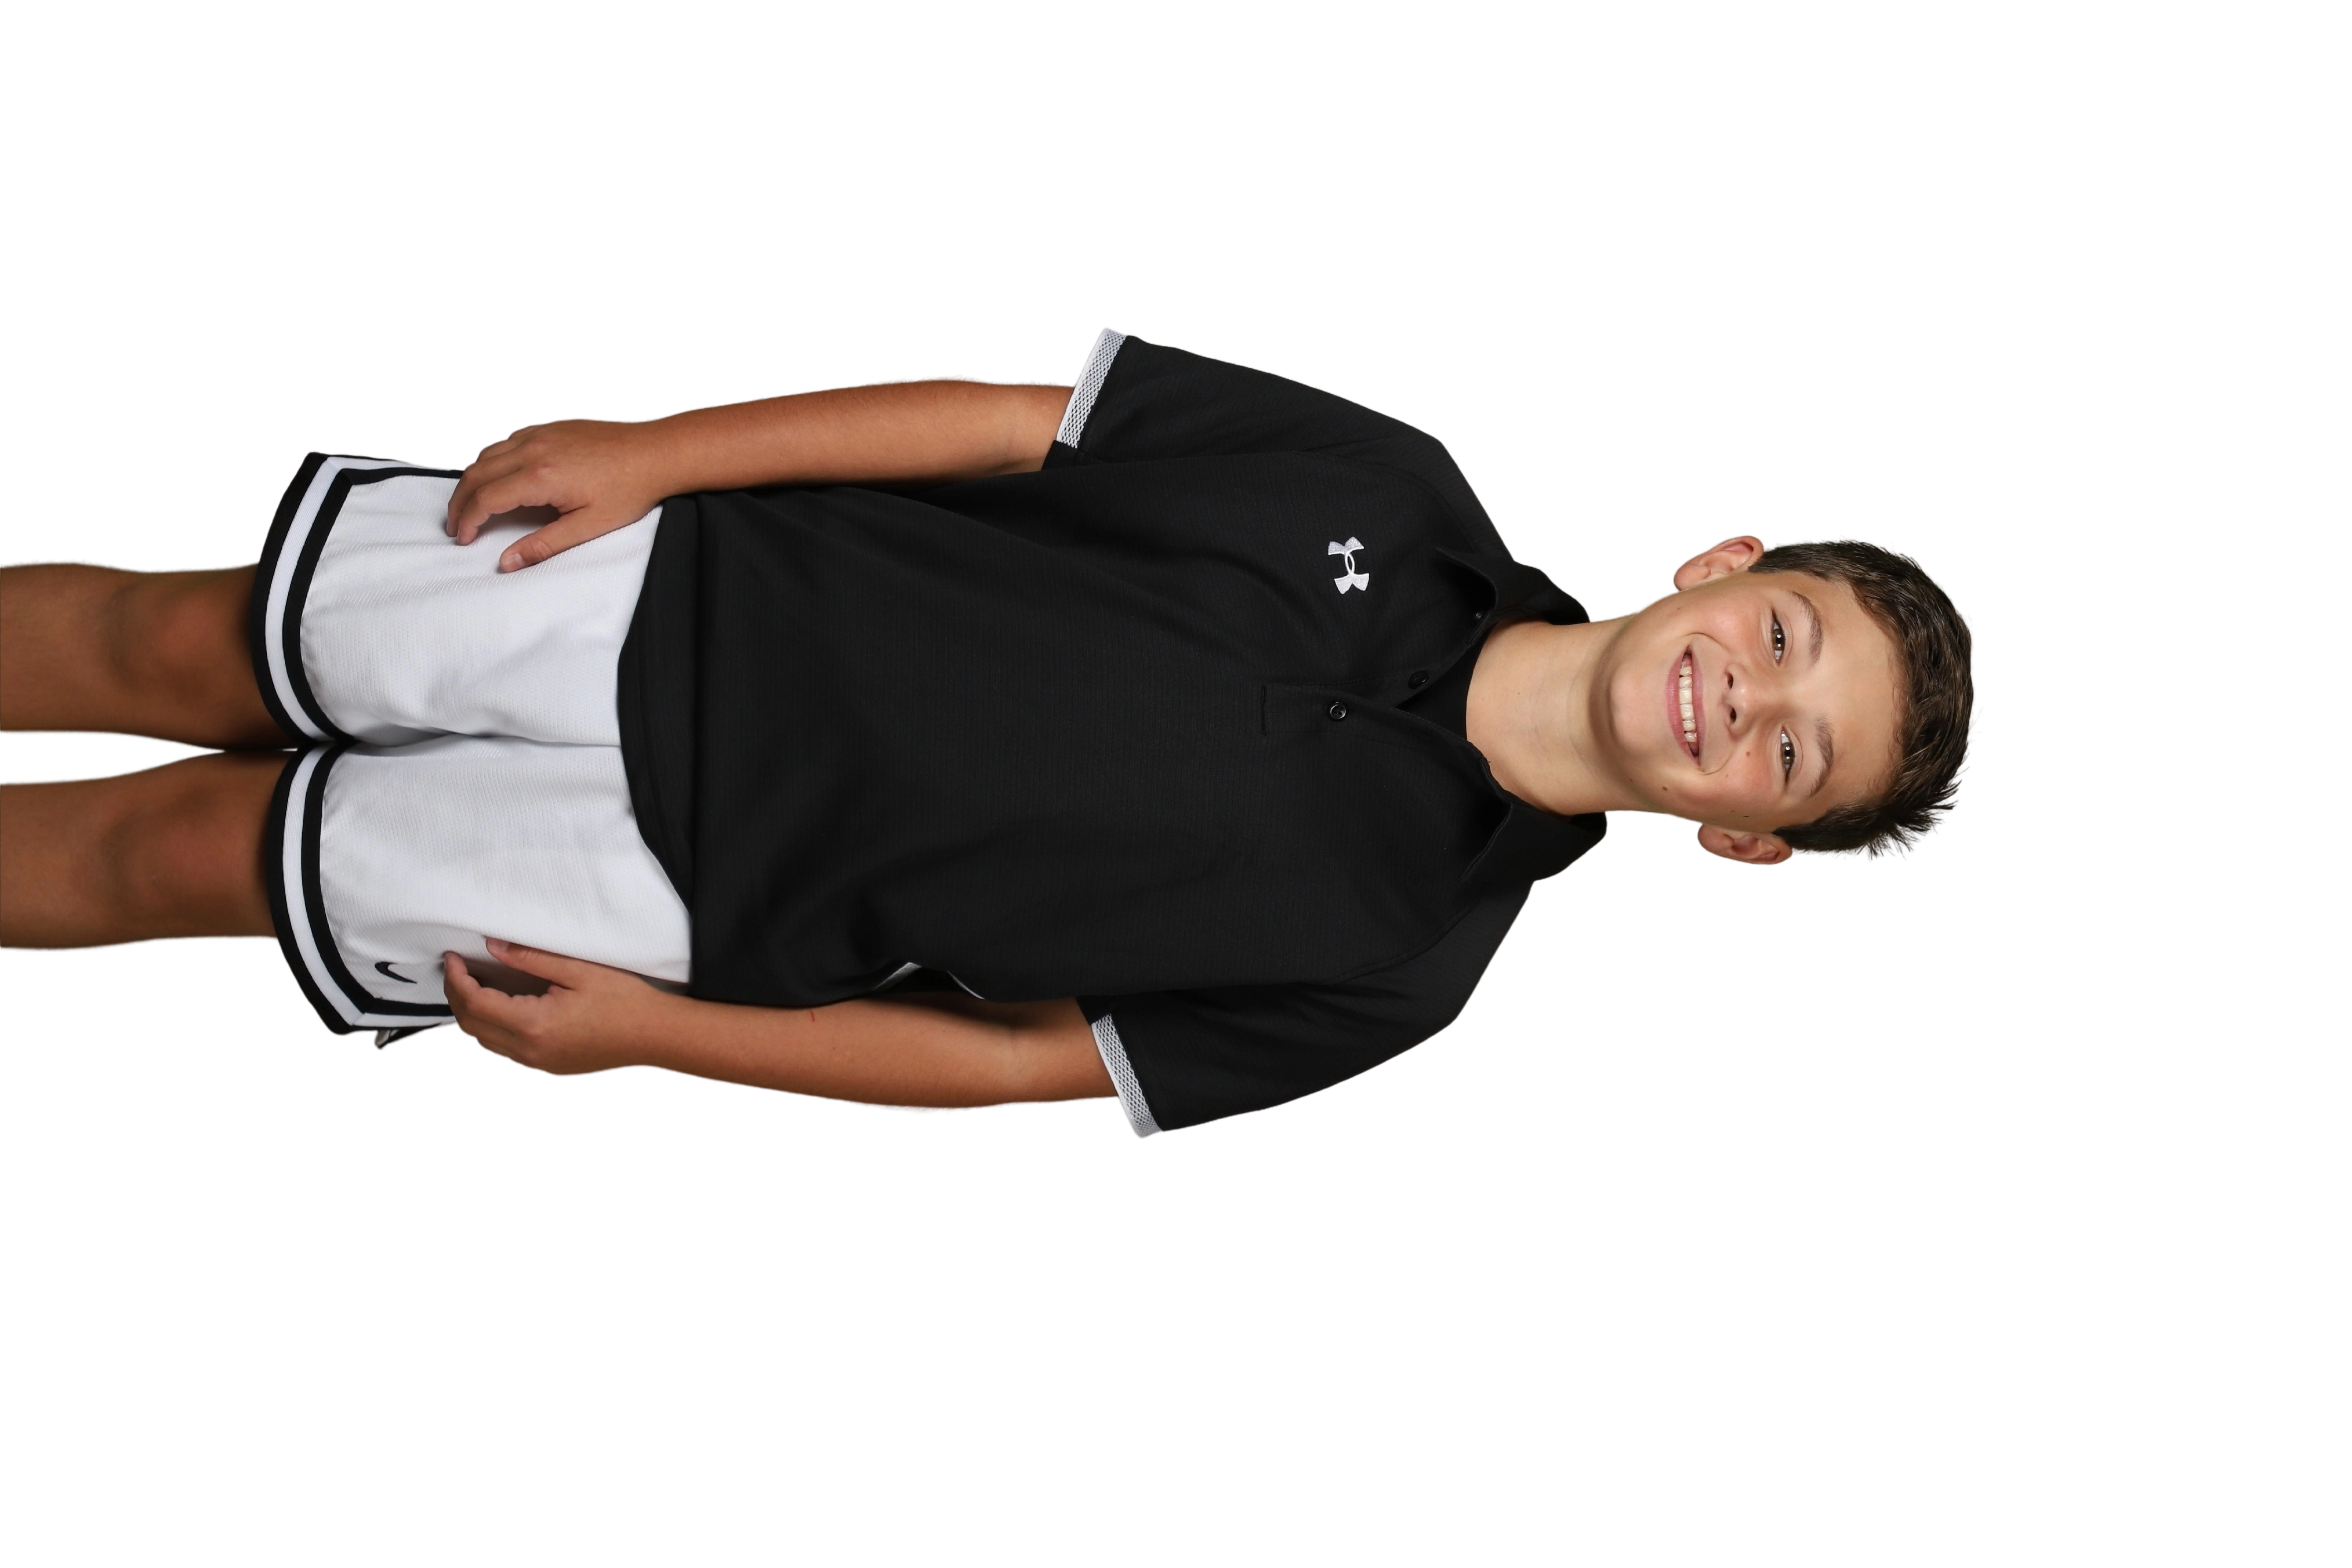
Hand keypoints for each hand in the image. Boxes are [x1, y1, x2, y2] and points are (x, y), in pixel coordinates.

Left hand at [443, 938, 680, 1076]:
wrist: (654, 1035)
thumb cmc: (625, 1003)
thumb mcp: (578, 970)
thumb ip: (531, 958)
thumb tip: (493, 946)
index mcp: (534, 1025)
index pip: (475, 1003)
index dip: (457, 978)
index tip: (453, 957)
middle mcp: (529, 1050)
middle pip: (472, 1025)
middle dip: (457, 994)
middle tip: (457, 967)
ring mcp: (536, 1062)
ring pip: (484, 1041)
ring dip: (471, 1012)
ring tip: (473, 983)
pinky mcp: (546, 1065)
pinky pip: (503, 1048)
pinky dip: (490, 1027)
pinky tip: (499, 1006)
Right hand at [444, 418, 672, 571]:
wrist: (656, 452)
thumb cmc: (630, 487)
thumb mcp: (589, 526)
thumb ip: (544, 545)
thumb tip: (509, 562)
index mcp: (540, 476)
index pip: (485, 499)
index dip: (468, 520)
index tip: (464, 537)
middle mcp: (533, 449)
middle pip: (476, 474)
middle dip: (459, 502)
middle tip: (456, 525)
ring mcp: (539, 433)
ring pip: (486, 454)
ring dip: (472, 479)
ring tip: (470, 503)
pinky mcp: (549, 427)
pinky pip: (505, 440)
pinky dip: (490, 459)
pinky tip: (496, 475)